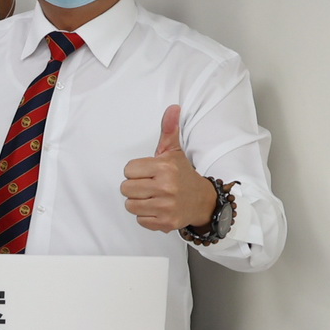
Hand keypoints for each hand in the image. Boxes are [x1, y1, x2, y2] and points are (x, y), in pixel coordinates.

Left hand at [121, 105, 215, 231]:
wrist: (202, 200)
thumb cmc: (182, 175)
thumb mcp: (174, 152)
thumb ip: (169, 130)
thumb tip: (172, 108)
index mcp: (165, 167)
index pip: (128, 170)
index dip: (135, 172)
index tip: (148, 173)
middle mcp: (166, 187)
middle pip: (126, 188)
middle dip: (135, 187)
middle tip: (150, 186)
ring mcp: (166, 206)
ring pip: (130, 205)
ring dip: (139, 203)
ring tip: (153, 197)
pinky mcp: (165, 222)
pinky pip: (139, 220)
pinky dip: (146, 216)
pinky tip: (158, 208)